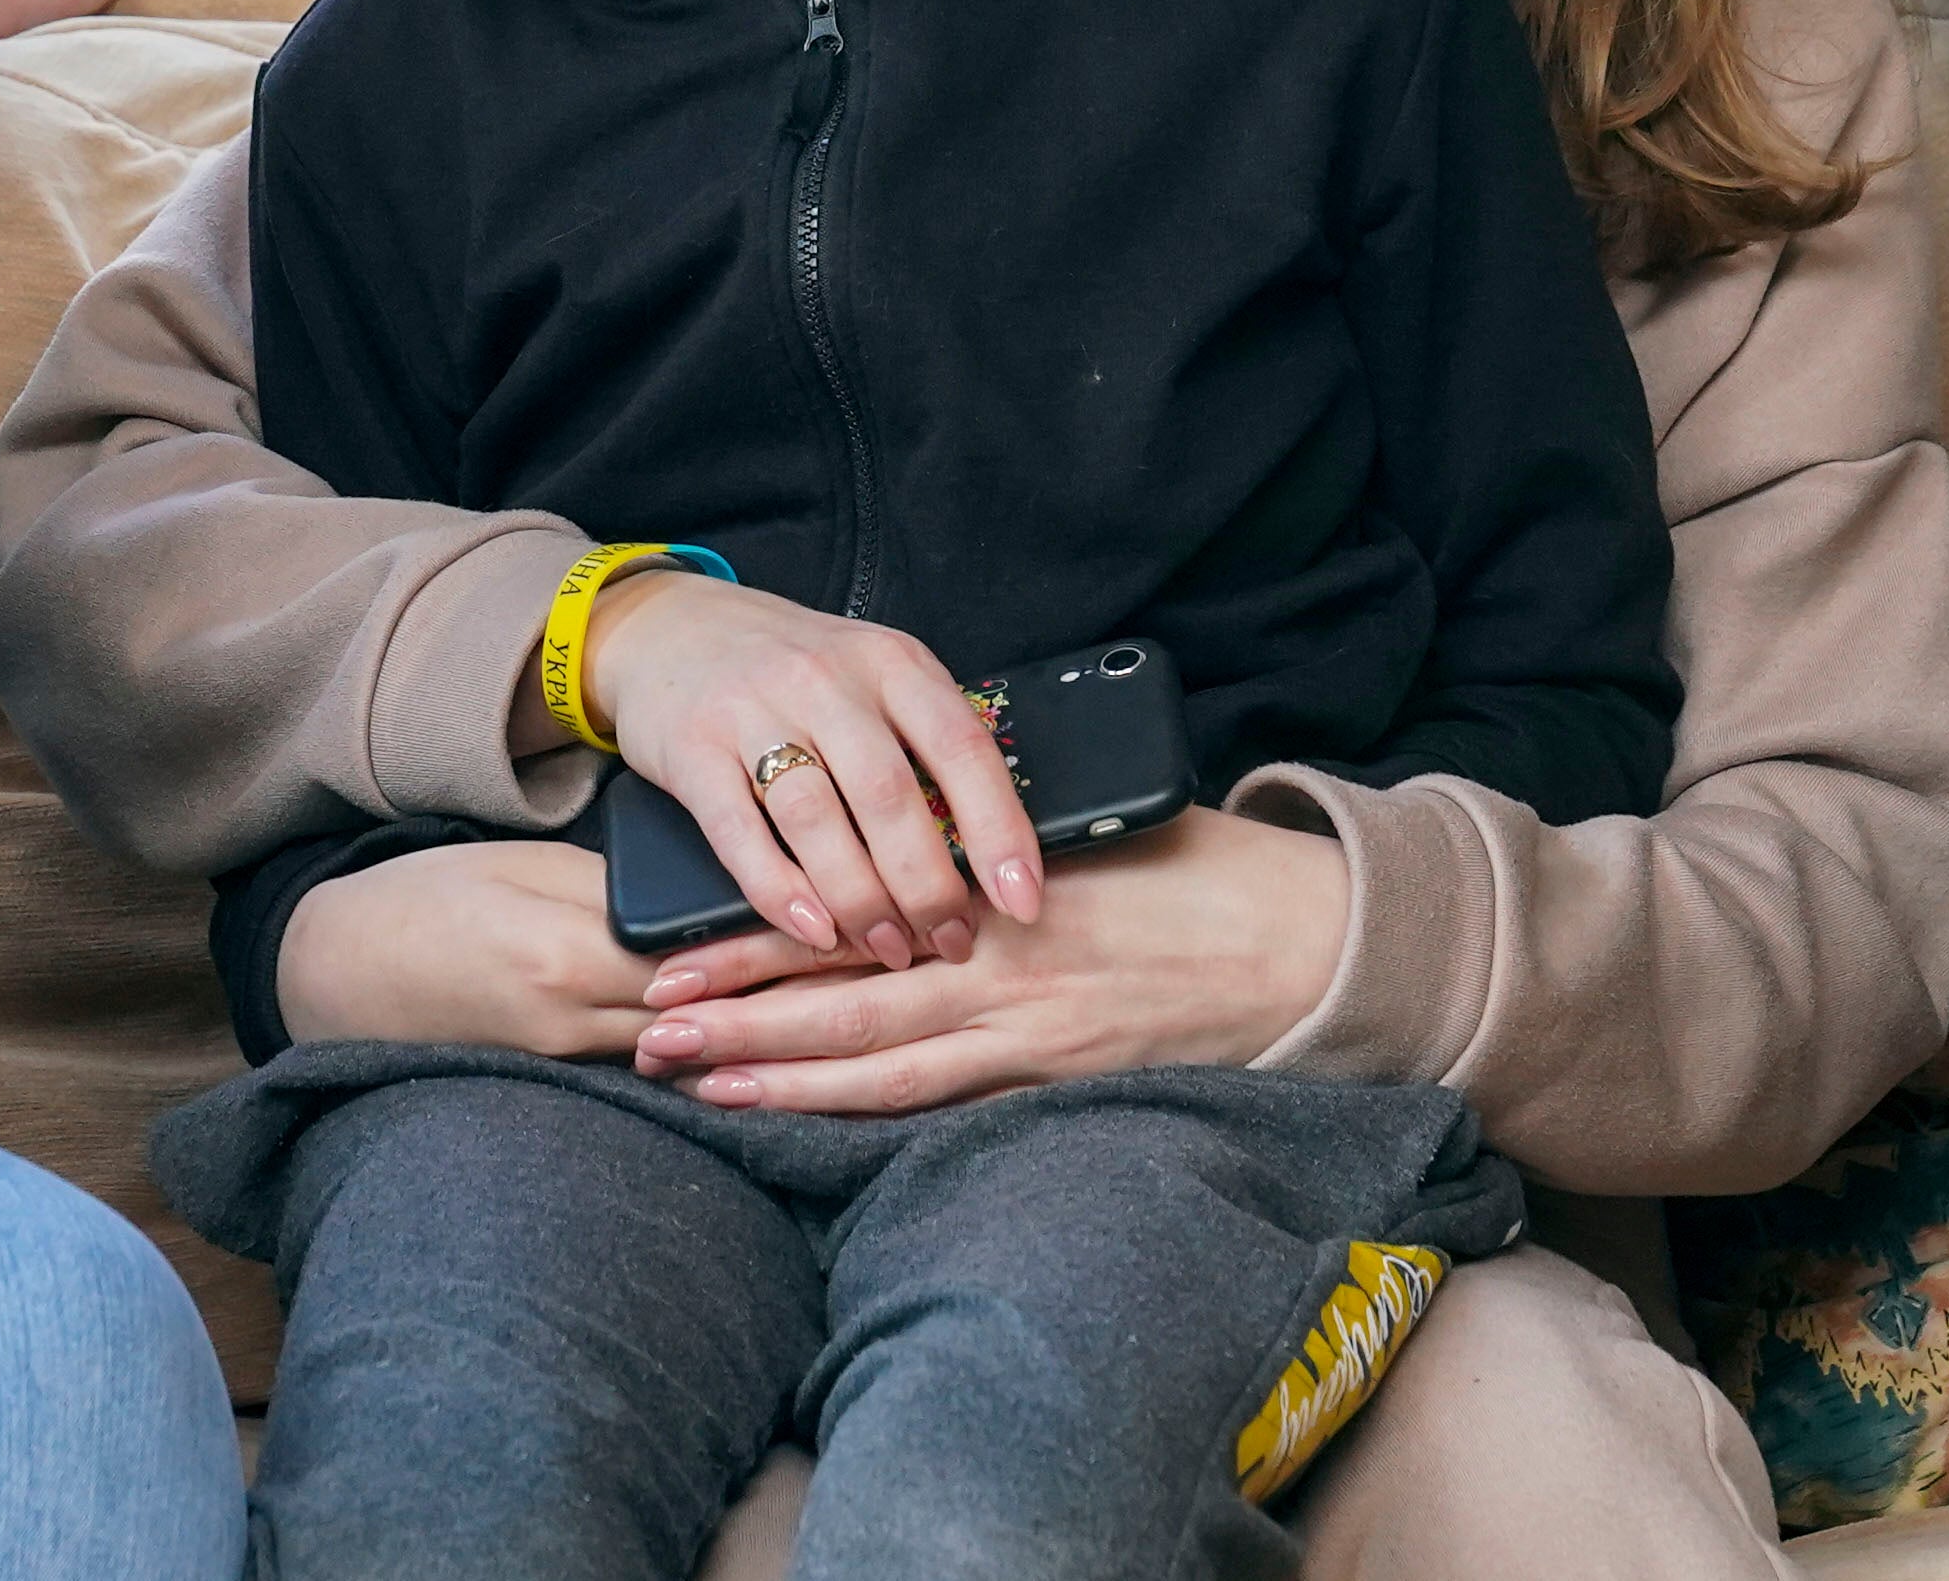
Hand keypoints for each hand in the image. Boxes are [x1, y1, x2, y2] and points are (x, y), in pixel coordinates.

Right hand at [269, 838, 843, 1056]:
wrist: (337, 973)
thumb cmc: (429, 900)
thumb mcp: (524, 872)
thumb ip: (615, 891)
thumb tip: (708, 902)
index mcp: (572, 952)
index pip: (711, 952)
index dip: (795, 937)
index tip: (871, 916)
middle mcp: (580, 1020)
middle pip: (721, 1014)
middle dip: (809, 996)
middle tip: (894, 972)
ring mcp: (571, 1062)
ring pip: (698, 1052)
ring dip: (773, 1036)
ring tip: (861, 1018)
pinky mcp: (562, 1079)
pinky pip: (654, 1070)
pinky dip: (712, 1059)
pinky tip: (768, 1059)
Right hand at [579, 574, 1047, 970]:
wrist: (667, 627)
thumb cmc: (790, 668)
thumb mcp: (870, 676)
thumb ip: (922, 741)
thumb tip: (993, 849)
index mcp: (889, 663)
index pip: (962, 749)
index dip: (1000, 831)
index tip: (1024, 899)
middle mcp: (826, 680)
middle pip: (890, 797)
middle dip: (928, 887)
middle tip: (951, 943)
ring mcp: (753, 711)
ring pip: (818, 821)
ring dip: (860, 900)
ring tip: (888, 948)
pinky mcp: (692, 748)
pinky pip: (740, 833)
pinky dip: (780, 891)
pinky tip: (813, 929)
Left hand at [633, 804, 1352, 1115]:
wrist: (1303, 942)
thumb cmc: (1201, 870)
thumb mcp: (1088, 830)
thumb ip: (993, 838)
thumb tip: (911, 828)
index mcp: (992, 883)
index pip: (848, 908)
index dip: (753, 935)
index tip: (671, 949)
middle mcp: (996, 959)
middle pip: (838, 994)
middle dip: (734, 1014)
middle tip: (644, 1028)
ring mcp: (1026, 1029)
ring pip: (877, 1060)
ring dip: (779, 1073)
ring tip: (694, 1082)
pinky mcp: (1057, 1074)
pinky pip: (944, 1100)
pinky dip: (867, 1111)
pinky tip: (808, 1120)